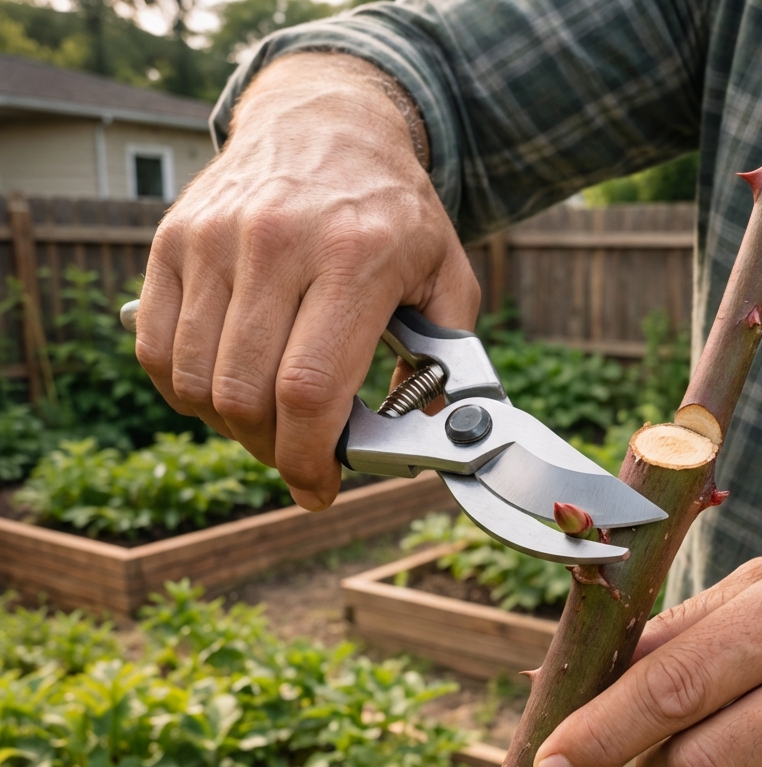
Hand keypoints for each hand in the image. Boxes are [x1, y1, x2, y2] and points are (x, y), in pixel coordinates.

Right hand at [135, 53, 479, 509]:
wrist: (326, 124)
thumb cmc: (391, 211)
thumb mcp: (446, 272)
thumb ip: (449, 353)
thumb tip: (430, 430)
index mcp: (356, 257)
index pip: (310, 389)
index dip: (308, 460)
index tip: (318, 490)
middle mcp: (277, 243)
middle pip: (245, 394)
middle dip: (271, 452)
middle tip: (297, 459)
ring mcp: (214, 239)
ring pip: (194, 379)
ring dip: (228, 427)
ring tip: (264, 425)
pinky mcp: (172, 240)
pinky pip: (155, 346)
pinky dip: (182, 390)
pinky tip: (221, 391)